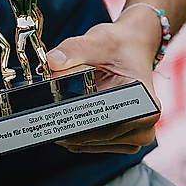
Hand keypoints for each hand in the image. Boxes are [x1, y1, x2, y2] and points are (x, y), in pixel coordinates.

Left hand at [47, 8, 164, 153]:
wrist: (130, 49)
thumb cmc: (119, 47)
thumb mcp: (98, 41)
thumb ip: (75, 50)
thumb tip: (54, 61)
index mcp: (146, 103)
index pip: (104, 123)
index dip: (74, 122)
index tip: (49, 117)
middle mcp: (145, 125)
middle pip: (95, 136)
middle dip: (66, 124)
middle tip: (40, 113)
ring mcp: (135, 136)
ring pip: (89, 143)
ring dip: (69, 128)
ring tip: (56, 108)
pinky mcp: (122, 141)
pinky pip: (89, 144)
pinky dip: (74, 132)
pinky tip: (66, 115)